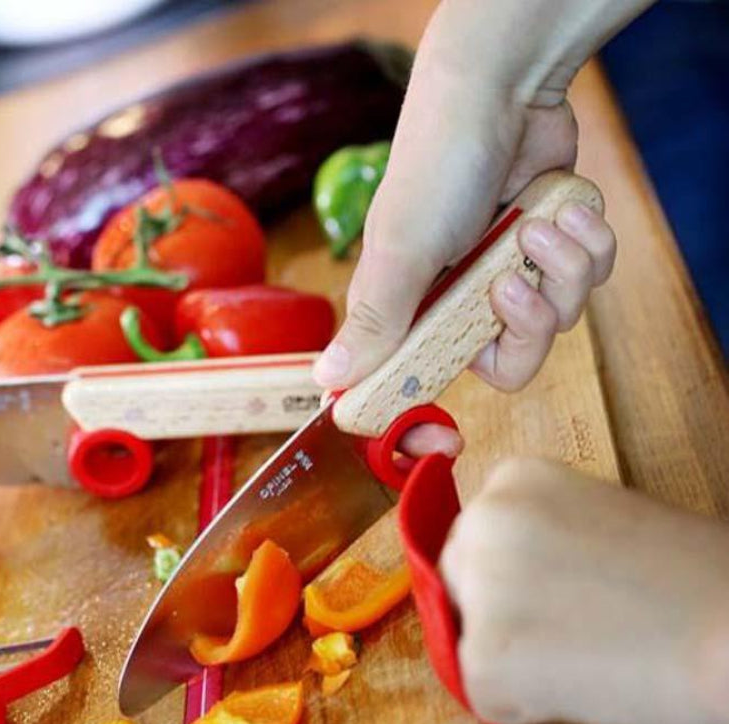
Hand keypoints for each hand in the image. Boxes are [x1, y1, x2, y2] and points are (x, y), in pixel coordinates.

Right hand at [313, 0, 646, 455]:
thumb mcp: (400, 253)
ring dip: (562, 268)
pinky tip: (563, 208)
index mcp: (414, 311)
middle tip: (514, 283)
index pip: (419, 386)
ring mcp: (513, 273)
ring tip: (540, 223)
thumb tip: (327, 381)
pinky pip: (589, 276)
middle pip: (513, 361)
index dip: (429, 421)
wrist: (499, 91)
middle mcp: (463, 300)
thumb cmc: (435, 168)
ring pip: (561, 318)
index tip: (444, 439)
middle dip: (528, 323)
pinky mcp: (552, 247)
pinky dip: (586, 242)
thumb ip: (375, 322)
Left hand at [439, 458, 728, 723]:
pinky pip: (485, 696)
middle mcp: (481, 522)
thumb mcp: (600, 521)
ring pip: (466, 643)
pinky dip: (525, 707)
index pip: (474, 543)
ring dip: (513, 664)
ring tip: (589, 658)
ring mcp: (478, 589)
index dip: (518, 580)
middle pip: (456, 588)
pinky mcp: (485, 660)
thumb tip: (496, 582)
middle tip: (578, 631)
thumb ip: (540, 538)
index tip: (570, 591)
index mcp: (513, 480)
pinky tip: (584, 688)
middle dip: (499, 618)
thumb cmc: (694, 582)